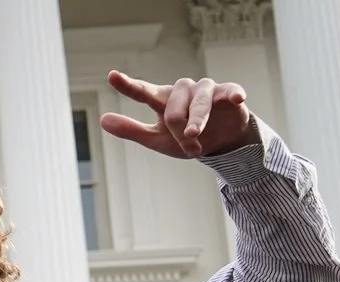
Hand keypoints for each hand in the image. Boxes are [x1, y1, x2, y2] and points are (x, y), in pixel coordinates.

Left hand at [101, 71, 255, 158]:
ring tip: (196, 141)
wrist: (220, 143)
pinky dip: (232, 94)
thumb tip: (103, 120)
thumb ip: (131, 129)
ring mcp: (205, 89)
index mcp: (162, 100)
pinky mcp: (228, 92)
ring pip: (198, 104)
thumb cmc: (185, 136)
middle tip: (188, 147)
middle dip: (178, 132)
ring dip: (197, 124)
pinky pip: (229, 90)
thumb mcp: (156, 138)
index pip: (142, 91)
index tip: (112, 76)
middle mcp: (182, 90)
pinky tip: (236, 98)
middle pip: (173, 110)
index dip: (127, 85)